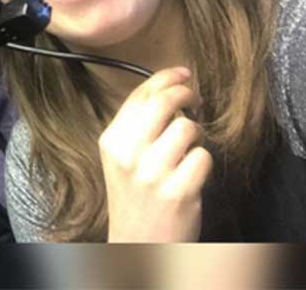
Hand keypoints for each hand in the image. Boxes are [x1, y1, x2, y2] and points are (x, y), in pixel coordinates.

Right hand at [100, 67, 212, 241]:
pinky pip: (204, 157)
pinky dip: (204, 162)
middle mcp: (128, 154)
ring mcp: (152, 174)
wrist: (137, 242)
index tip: (183, 72)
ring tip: (191, 146)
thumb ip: (137, 126)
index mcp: (111, 140)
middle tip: (195, 100)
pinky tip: (193, 172)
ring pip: (188, 128)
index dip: (166, 77)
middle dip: (187, 94)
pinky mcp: (178, 192)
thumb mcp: (122, 157)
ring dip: (197, 133)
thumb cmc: (135, 196)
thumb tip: (169, 89)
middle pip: (165, 102)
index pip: (140, 95)